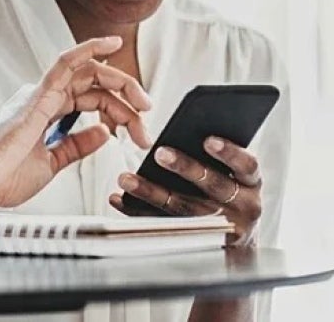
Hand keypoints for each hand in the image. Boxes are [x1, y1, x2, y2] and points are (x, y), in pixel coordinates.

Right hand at [0, 36, 151, 207]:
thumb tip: (103, 133)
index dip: (120, 112)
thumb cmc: (3, 176)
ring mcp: (42, 93)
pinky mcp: (39, 95)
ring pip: (89, 73)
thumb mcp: (53, 162)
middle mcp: (45, 98)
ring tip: (142, 100)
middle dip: (128, 99)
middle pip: (96, 85)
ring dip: (120, 82)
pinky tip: (109, 43)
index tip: (136, 133)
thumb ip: (77, 145)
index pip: (93, 100)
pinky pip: (66, 63)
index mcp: (48, 112)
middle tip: (146, 119)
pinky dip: (88, 49)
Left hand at [110, 136, 261, 246]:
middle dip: (185, 168)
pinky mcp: (196, 241)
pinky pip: (163, 225)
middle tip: (159, 153)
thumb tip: (186, 126)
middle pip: (213, 186)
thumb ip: (218, 155)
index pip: (247, 165)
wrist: (235, 245)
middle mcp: (243, 206)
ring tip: (126, 178)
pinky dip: (138, 211)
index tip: (208, 140)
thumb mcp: (234, 175)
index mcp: (251, 182)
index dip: (229, 153)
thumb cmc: (229, 193)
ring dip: (151, 192)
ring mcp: (220, 227)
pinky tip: (119, 198)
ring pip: (183, 209)